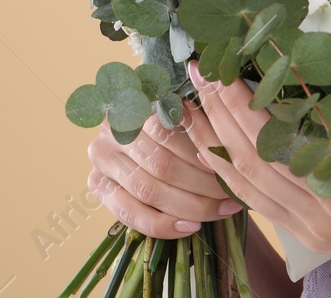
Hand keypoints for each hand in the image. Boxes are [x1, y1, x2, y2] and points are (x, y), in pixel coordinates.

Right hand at [87, 110, 242, 239]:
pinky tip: (190, 227)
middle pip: (162, 164)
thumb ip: (198, 119)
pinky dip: (163, 224)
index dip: (204, 152)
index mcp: (136, 103)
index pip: (171, 131)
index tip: (234, 166)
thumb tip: (228, 136)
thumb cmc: (175, 123)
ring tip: (221, 211)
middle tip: (232, 195)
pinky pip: (130, 214)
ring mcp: (101, 159)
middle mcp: (112, 129)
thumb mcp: (183, 110)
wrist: (139, 139)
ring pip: (149, 190)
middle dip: (204, 184)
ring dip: (190, 206)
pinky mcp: (96, 186)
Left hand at [183, 60, 330, 296]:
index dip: (252, 109)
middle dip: (223, 113)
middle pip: (254, 162)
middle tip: (201, 71)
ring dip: (216, 139)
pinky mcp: (305, 229)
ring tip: (194, 100)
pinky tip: (213, 145)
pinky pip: (255, 200)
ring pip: (246, 183)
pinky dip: (229, 170)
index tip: (232, 70)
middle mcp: (316, 217)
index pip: (283, 148)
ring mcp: (307, 227)